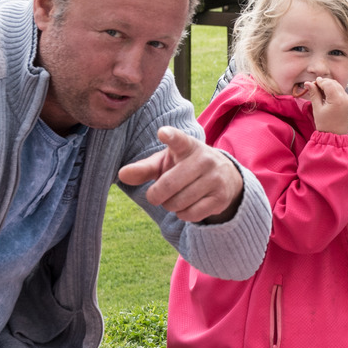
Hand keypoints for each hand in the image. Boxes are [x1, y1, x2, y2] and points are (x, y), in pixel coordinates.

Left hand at [117, 128, 246, 221]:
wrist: (226, 178)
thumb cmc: (185, 167)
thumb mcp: (165, 163)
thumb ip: (143, 168)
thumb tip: (121, 175)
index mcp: (187, 146)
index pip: (178, 140)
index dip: (170, 136)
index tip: (163, 133)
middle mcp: (204, 159)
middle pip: (168, 185)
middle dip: (155, 196)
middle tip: (156, 195)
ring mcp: (215, 178)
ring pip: (178, 203)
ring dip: (170, 206)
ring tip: (176, 198)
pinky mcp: (221, 197)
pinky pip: (191, 214)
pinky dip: (183, 214)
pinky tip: (188, 206)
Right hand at [294, 77, 347, 134]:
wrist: (335, 136)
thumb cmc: (325, 124)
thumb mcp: (317, 109)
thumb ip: (314, 94)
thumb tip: (307, 83)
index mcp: (337, 100)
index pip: (328, 84)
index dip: (320, 82)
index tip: (312, 83)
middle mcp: (345, 98)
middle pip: (334, 83)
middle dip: (324, 83)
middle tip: (314, 87)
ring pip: (338, 86)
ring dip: (329, 86)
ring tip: (319, 91)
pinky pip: (341, 92)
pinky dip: (333, 90)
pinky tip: (326, 95)